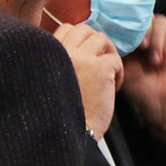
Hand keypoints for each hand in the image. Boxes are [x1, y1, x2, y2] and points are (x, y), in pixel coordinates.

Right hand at [54, 22, 122, 136]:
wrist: (65, 136)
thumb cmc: (59, 115)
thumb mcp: (52, 81)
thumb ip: (61, 63)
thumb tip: (81, 51)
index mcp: (46, 53)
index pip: (66, 29)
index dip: (81, 42)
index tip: (87, 58)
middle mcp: (61, 51)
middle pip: (85, 29)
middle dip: (96, 44)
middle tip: (101, 64)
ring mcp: (81, 58)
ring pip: (102, 39)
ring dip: (109, 55)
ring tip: (108, 76)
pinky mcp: (99, 68)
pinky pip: (116, 59)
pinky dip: (119, 73)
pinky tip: (113, 89)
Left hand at [122, 17, 165, 143]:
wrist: (163, 104)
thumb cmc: (141, 88)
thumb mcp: (122, 65)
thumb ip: (119, 45)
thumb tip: (112, 28)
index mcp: (134, 38)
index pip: (132, 19)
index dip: (131, 24)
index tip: (129, 39)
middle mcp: (150, 36)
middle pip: (148, 16)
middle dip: (144, 31)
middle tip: (142, 48)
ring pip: (162, 23)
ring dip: (158, 41)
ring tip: (155, 62)